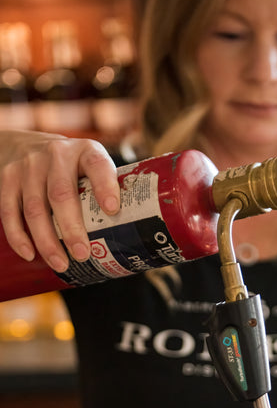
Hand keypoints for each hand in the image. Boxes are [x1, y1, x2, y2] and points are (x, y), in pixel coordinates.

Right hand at [0, 133, 120, 271]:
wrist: (23, 144)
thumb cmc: (70, 167)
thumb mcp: (90, 168)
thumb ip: (106, 192)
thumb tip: (133, 240)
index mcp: (85, 152)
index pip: (97, 165)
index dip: (105, 186)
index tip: (112, 210)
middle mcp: (55, 154)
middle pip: (61, 194)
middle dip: (72, 228)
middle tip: (83, 254)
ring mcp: (28, 166)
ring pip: (35, 208)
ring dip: (47, 240)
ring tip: (61, 264)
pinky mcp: (6, 178)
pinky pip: (9, 210)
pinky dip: (18, 236)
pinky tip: (30, 254)